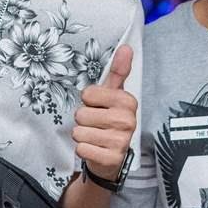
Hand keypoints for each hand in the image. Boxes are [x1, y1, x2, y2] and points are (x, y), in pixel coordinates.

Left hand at [72, 44, 135, 181]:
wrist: (112, 158)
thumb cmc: (110, 121)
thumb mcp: (114, 95)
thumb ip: (118, 72)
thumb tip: (126, 48)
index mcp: (128, 102)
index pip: (89, 94)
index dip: (88, 102)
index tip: (99, 108)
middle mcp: (127, 121)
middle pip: (81, 114)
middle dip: (83, 120)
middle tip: (96, 125)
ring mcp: (120, 141)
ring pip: (79, 132)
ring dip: (82, 136)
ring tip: (95, 137)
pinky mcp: (111, 159)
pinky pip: (81, 148)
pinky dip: (83, 150)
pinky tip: (94, 149)